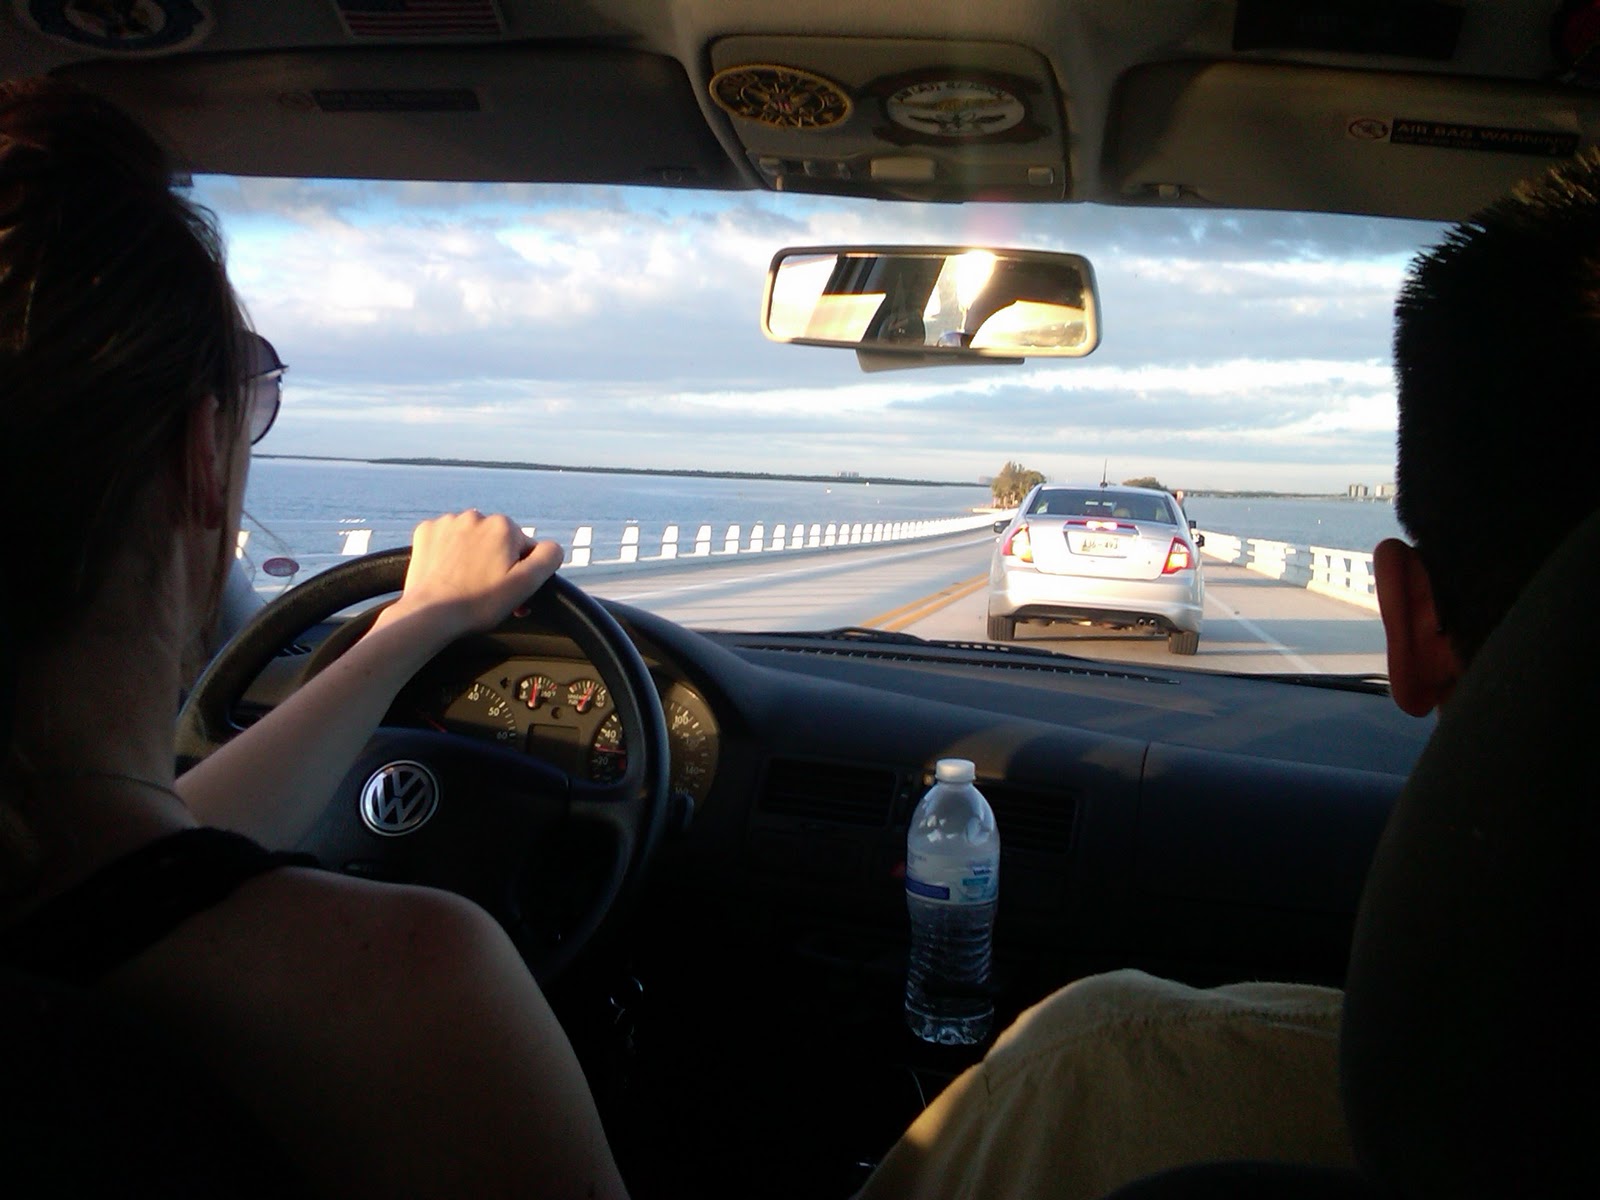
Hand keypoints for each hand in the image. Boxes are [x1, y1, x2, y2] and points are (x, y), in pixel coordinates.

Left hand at [373, 510, 562, 640]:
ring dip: (475, 557)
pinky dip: (451, 553)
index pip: (525, 549)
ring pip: (473, 539)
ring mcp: (448, 522)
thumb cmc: (477, 603)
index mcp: (503, 526)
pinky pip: (447, 539)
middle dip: (498, 565)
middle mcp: (476, 516)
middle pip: (498, 542)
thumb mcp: (525, 584)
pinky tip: (449, 574)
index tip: (510, 593)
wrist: (428, 615)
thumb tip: (552, 547)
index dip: (521, 573)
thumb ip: (548, 558)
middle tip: (489, 594)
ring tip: (467, 585)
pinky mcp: (426, 532)